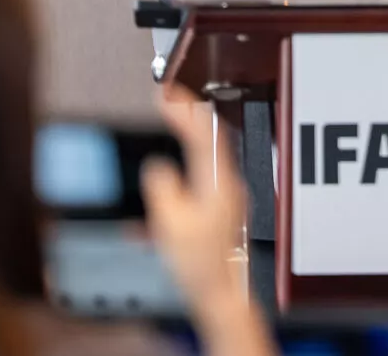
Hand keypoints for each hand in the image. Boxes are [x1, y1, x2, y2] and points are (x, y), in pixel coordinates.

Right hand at [142, 86, 272, 355]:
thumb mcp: (170, 223)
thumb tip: (158, 167)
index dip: (185, 109)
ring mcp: (229, 197)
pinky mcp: (225, 209)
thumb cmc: (200, 263)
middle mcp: (228, 185)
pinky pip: (206, 175)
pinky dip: (191, 162)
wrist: (221, 293)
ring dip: (191, 137)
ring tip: (175, 122)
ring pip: (209, 156)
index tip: (168, 94)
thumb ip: (162, 188)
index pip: (203, 133)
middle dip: (189, 116)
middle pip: (210, 139)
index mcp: (217, 182)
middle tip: (171, 99)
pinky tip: (178, 169)